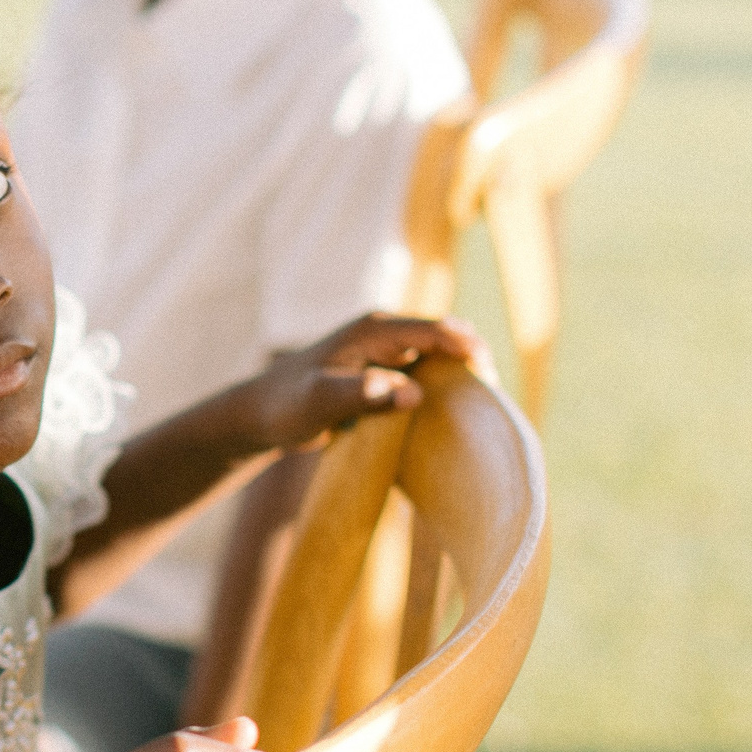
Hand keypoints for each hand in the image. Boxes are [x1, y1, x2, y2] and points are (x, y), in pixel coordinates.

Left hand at [237, 315, 487, 454]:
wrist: (259, 414)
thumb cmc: (286, 406)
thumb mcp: (320, 402)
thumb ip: (363, 395)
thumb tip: (413, 393)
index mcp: (376, 329)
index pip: (437, 331)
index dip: (470, 351)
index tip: (492, 382)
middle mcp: (384, 334)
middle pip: (445, 342)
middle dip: (471, 366)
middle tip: (490, 405)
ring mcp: (384, 353)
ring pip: (436, 361)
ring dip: (456, 381)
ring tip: (477, 416)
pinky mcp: (381, 373)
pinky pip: (421, 378)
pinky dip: (438, 393)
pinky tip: (446, 422)